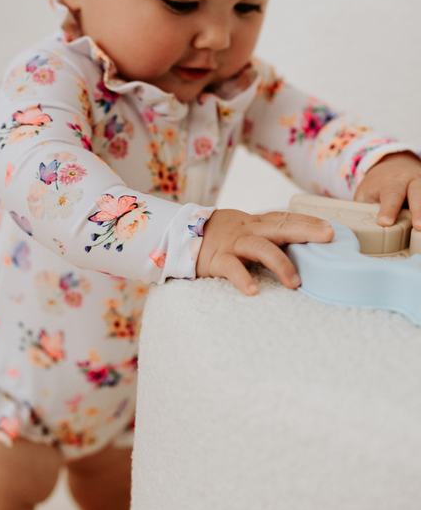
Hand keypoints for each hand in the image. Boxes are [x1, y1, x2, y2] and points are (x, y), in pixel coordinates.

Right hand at [196, 209, 333, 295]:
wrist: (179, 235)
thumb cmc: (219, 238)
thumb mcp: (243, 230)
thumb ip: (266, 237)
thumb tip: (299, 250)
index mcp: (255, 223)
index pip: (284, 218)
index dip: (307, 222)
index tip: (330, 228)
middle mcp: (246, 230)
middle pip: (279, 227)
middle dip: (304, 231)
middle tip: (327, 237)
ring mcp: (232, 243)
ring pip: (259, 247)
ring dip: (279, 263)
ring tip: (294, 282)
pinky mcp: (217, 259)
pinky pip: (232, 268)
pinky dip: (243, 278)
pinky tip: (253, 291)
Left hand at [354, 152, 420, 229]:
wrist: (393, 166)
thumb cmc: (377, 184)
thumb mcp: (365, 193)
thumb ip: (364, 207)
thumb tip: (360, 225)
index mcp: (390, 183)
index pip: (389, 196)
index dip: (388, 210)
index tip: (385, 222)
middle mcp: (409, 182)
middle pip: (416, 194)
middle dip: (418, 210)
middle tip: (418, 226)